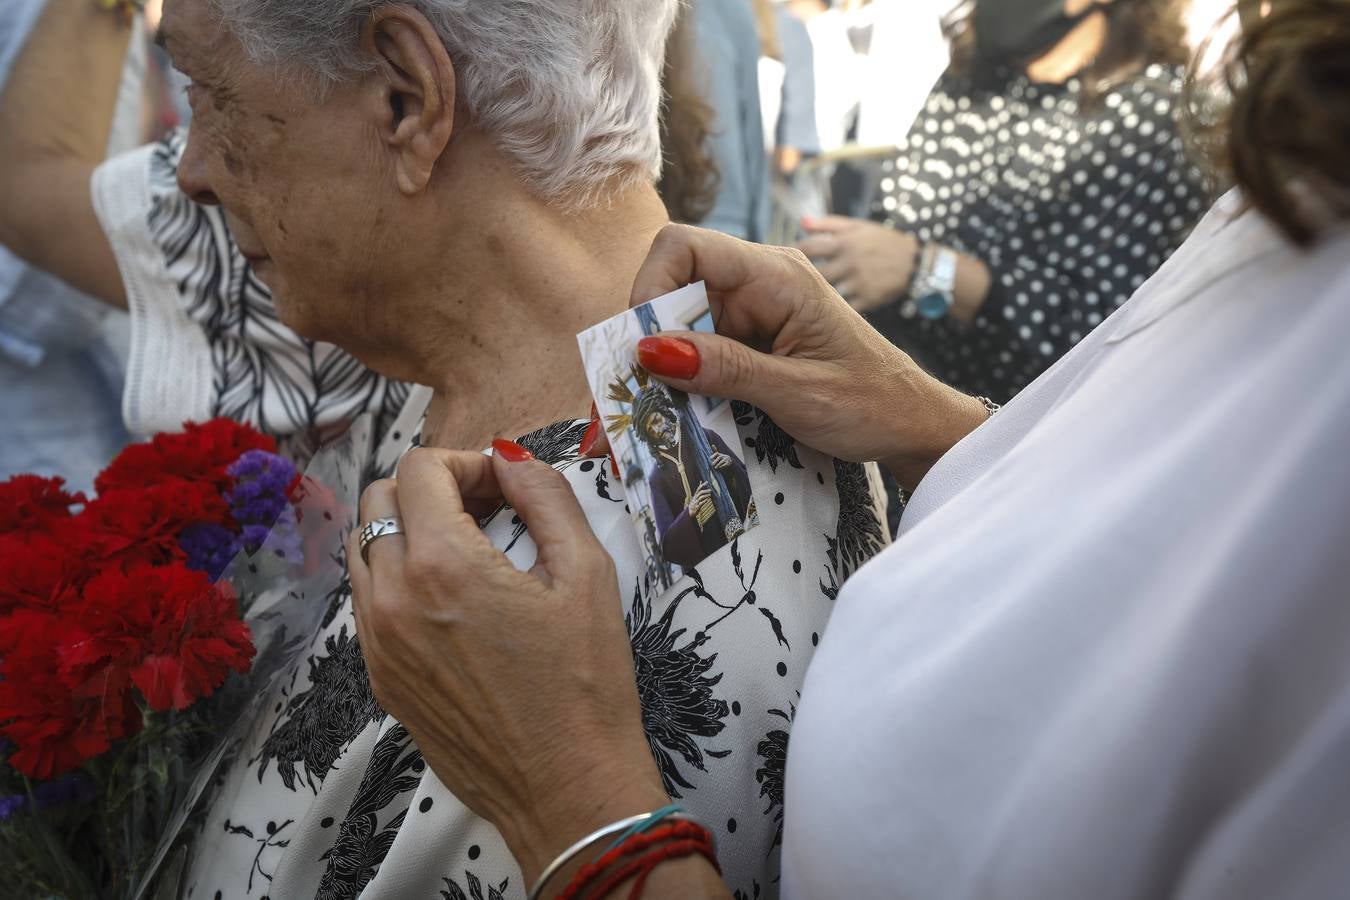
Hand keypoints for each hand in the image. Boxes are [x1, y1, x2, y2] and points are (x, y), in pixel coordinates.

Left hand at [348, 443, 669, 885]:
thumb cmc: (587, 686)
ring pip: (364, 550)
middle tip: (487, 510)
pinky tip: (454, 601)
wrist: (567, 789)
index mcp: (442, 566)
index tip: (504, 488)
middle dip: (432, 488)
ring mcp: (378, 643)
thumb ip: (545, 496)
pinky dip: (400, 579)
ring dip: (409, 531)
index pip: (419, 469)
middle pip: (379, 500)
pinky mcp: (381, 679)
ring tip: (469, 552)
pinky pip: (368, 603)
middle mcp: (393, 600)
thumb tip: (511, 460)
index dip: (467, 462)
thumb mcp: (586, 572)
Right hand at [614, 225, 988, 490]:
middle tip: (633, 400)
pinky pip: (699, 351)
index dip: (650, 288)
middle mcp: (759, 283)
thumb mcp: (798, 393)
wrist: (913, 426)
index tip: (642, 349)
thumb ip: (725, 369)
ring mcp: (753, 311)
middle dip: (647, 341)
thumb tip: (650, 349)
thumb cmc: (873, 404)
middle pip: (673, 289)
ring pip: (679, 326)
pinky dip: (684, 382)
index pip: (684, 247)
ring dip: (663, 369)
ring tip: (653, 419)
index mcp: (777, 276)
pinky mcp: (750, 340)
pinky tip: (681, 416)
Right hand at [686, 481, 714, 520]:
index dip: (703, 485)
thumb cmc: (694, 503)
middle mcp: (695, 498)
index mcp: (695, 495)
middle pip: (700, 492)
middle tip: (710, 490)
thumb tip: (700, 482)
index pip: (699, 488)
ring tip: (710, 495)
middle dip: (705, 491)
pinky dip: (704, 501)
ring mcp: (696, 502)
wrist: (690, 512)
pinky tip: (707, 500)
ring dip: (706, 496)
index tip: (707, 482)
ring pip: (700, 497)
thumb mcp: (696, 497)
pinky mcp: (697, 506)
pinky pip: (701, 503)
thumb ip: (699, 490)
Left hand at [796, 215, 917, 312]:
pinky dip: (834, 309)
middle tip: (791, 282)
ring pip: (827, 292)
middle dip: (800, 277)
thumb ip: (828, 224)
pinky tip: (827, 309)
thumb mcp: (858, 227)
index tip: (785, 260)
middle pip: (813, 273)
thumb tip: (801, 221)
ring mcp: (858, 282)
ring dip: (816, 294)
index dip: (793, 254)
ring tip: (806, 297)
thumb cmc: (882, 242)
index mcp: (844, 242)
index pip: (808, 247)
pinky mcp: (866, 299)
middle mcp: (849, 261)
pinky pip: (843, 308)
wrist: (915, 263)